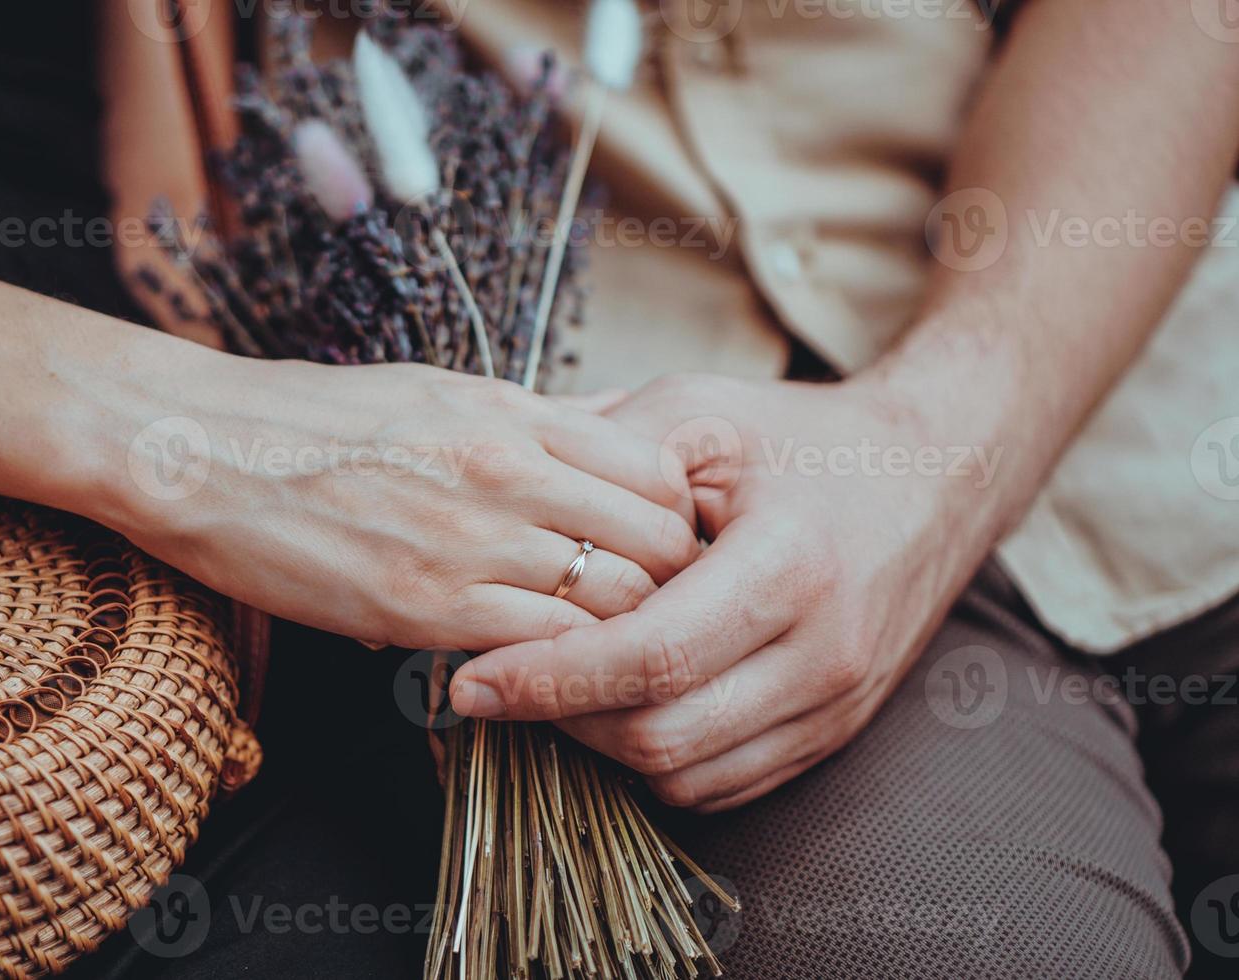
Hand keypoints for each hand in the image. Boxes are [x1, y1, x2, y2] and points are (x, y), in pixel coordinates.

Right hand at [105, 355, 697, 651]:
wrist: (205, 452)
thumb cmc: (317, 422)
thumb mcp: (437, 394)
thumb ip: (525, 426)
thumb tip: (598, 447)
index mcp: (514, 413)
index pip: (659, 469)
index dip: (675, 518)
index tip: (658, 546)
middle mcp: (508, 470)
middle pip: (658, 540)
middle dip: (669, 582)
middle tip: (648, 609)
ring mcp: (471, 540)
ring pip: (617, 601)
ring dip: (623, 631)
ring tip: (599, 644)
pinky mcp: (425, 607)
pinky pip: (546, 648)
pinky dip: (561, 665)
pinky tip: (540, 666)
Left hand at [449, 373, 1002, 811]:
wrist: (934, 478)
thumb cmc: (807, 440)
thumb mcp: (706, 411)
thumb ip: (607, 448)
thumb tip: (504, 491)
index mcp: (791, 567)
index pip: (651, 658)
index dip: (549, 678)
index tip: (470, 680)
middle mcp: (824, 654)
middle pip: (661, 735)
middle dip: (559, 718)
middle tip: (495, 681)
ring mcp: (835, 705)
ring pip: (686, 776)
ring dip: (602, 745)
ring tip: (552, 688)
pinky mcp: (832, 733)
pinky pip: (723, 784)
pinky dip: (656, 760)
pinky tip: (618, 704)